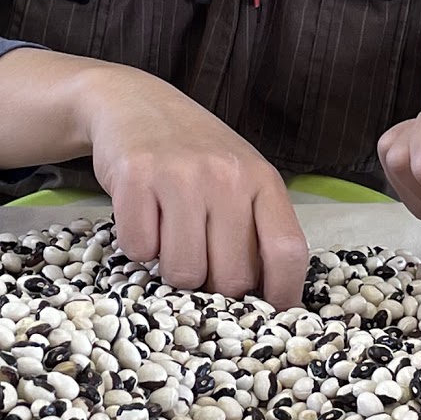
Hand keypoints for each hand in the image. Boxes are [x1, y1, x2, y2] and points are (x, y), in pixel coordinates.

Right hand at [0, 50, 307, 306]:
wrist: (133, 103)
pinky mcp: (135, 176)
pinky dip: (137, 248)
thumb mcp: (239, 179)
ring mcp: (180, 175)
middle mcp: (227, 176)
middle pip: (232, 277)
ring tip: (169, 236)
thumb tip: (270, 302)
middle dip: (213, 287)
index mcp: (262, 180)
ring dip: (172, 269)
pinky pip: (139, 250)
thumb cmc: (193, 155)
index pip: (287, 252)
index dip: (282, 295)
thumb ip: (256, 228)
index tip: (269, 316)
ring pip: (183, 272)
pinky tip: (144, 219)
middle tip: (199, 261)